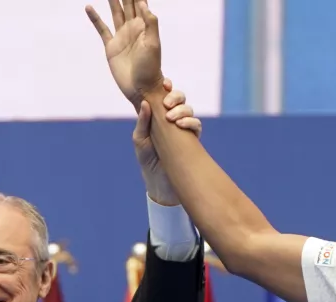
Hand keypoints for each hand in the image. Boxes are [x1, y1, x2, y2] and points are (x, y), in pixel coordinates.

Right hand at [86, 0, 163, 106]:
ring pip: (115, 11)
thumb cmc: (151, 69)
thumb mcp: (153, 45)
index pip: (140, 2)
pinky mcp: (111, 46)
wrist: (142, 89)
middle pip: (127, 3)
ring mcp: (121, 36)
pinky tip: (89, 7)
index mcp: (145, 26)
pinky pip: (102, 28)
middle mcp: (133, 28)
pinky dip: (95, 18)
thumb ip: (150, 23)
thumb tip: (144, 4)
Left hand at [133, 78, 200, 205]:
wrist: (160, 183)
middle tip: (167, 104)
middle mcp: (172, 120)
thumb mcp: (140, 139)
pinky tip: (181, 125)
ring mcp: (183, 129)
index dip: (167, 88)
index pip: (164, 96)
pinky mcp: (192, 140)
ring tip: (172, 118)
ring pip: (189, 110)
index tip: (165, 84)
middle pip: (180, 99)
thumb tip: (145, 102)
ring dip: (182, 110)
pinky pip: (196, 126)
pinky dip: (191, 122)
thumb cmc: (147, 160)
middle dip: (176, 97)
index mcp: (158, 115)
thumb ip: (143, 121)